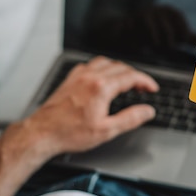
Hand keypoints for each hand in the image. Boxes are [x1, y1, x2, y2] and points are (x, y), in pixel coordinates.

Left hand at [22, 57, 158, 154]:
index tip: (152, 88)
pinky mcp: (70, 78)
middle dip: (135, 75)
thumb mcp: (106, 131)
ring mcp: (78, 76)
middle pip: (120, 67)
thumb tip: (147, 111)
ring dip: (119, 69)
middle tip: (143, 87)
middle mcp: (90, 76)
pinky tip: (103, 78)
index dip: (146, 81)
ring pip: (105, 62)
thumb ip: (130, 119)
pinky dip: (103, 68)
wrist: (43, 132)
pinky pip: (90, 65)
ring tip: (126, 81)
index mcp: (101, 87)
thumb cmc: (70, 133)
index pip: (131, 76)